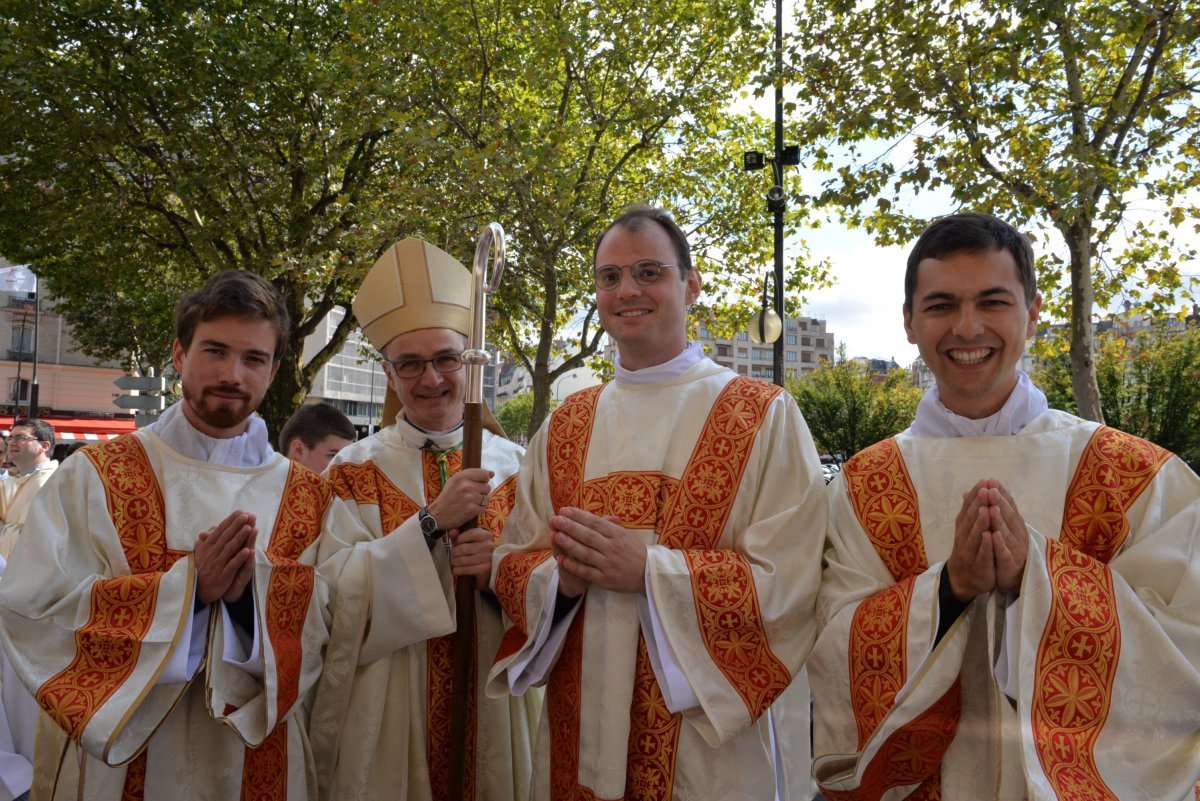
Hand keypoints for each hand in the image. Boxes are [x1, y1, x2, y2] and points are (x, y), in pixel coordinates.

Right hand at [195, 511, 256, 604]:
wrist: (198, 590)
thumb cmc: (203, 568)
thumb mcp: (202, 552)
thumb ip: (207, 540)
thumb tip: (210, 528)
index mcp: (207, 546)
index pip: (220, 531)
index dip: (230, 521)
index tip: (241, 511)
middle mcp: (211, 554)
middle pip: (226, 537)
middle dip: (236, 525)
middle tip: (247, 515)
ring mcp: (217, 565)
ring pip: (229, 549)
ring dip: (239, 538)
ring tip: (249, 528)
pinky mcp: (222, 576)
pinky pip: (231, 566)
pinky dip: (239, 558)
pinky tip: (248, 551)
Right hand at [427, 468, 493, 530]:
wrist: (437, 515)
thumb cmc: (448, 496)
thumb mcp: (456, 481)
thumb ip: (473, 475)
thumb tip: (492, 473)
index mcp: (461, 476)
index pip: (484, 474)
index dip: (483, 480)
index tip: (477, 484)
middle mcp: (466, 486)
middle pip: (487, 487)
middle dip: (482, 492)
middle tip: (471, 496)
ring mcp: (469, 498)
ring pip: (487, 498)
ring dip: (481, 502)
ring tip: (470, 503)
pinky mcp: (472, 509)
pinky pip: (484, 508)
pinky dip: (478, 510)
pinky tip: (470, 509)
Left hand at [449, 527, 494, 589]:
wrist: (491, 567)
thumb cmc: (478, 551)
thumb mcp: (471, 540)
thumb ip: (460, 534)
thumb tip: (452, 532)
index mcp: (486, 536)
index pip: (471, 534)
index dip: (459, 539)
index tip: (456, 543)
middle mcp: (488, 546)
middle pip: (463, 548)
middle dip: (454, 552)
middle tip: (453, 555)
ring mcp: (487, 558)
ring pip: (462, 560)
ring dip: (454, 562)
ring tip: (454, 562)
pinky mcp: (484, 569)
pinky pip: (465, 570)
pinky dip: (457, 571)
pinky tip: (455, 570)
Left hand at [551, 507, 646, 595]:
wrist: (649, 574)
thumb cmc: (634, 552)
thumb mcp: (624, 535)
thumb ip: (608, 525)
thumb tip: (588, 515)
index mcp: (617, 534)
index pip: (595, 522)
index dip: (579, 516)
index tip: (564, 510)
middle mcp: (612, 548)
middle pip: (588, 536)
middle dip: (570, 527)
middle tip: (555, 519)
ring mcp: (608, 564)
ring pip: (586, 553)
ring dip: (570, 544)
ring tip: (556, 535)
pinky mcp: (605, 579)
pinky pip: (587, 572)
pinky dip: (574, 566)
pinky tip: (562, 559)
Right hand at [945, 481, 995, 602]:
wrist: (962, 579)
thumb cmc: (967, 551)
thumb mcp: (967, 530)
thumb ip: (969, 512)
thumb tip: (968, 492)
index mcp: (963, 527)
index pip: (968, 508)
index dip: (976, 495)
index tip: (984, 481)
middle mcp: (963, 537)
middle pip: (971, 518)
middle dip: (978, 503)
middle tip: (986, 489)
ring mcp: (969, 551)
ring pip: (975, 534)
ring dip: (980, 521)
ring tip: (986, 508)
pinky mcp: (978, 565)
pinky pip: (982, 554)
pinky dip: (986, 544)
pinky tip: (990, 535)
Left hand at [988, 480, 1028, 593]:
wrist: (1012, 577)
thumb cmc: (1006, 548)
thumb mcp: (999, 527)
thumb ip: (993, 509)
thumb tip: (981, 489)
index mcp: (1014, 524)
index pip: (1009, 505)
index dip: (1000, 493)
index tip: (991, 480)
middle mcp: (1017, 534)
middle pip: (1008, 516)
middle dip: (999, 502)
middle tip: (990, 489)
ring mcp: (1015, 548)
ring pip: (1006, 532)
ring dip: (999, 520)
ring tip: (992, 507)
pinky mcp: (1010, 563)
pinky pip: (1004, 553)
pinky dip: (999, 543)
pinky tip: (994, 535)